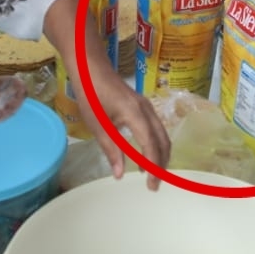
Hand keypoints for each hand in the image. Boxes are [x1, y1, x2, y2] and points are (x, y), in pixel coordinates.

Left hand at [72, 55, 170, 189]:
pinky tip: (146, 154)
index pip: (151, 145)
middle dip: (161, 164)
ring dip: (160, 155)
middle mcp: (147, 110)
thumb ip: (111, 150)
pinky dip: (156, 144)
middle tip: (154, 185)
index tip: (151, 185)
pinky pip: (157, 128)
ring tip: (153, 173)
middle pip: (163, 140)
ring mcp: (147, 106)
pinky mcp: (143, 106)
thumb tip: (120, 175)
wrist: (91, 68)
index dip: (153, 167)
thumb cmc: (92, 95)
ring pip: (162, 134)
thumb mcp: (98, 126)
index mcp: (136, 114)